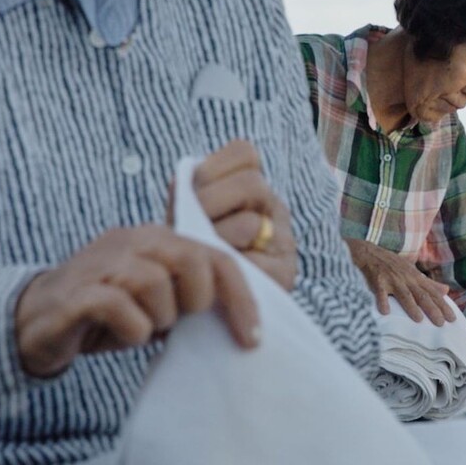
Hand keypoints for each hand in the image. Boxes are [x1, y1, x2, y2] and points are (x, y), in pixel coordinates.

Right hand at [14, 226, 260, 376]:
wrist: (36, 323)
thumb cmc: (110, 314)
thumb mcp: (162, 302)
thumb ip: (195, 294)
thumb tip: (243, 318)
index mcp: (160, 239)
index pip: (217, 257)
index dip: (241, 298)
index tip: (252, 338)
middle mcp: (133, 242)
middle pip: (192, 260)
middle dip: (196, 302)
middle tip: (176, 323)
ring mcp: (102, 264)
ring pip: (155, 283)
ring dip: (159, 318)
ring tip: (143, 327)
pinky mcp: (75, 293)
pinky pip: (119, 307)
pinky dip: (131, 329)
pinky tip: (124, 334)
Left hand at [180, 140, 298, 290]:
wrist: (208, 311)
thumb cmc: (193, 259)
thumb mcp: (187, 221)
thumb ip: (186, 197)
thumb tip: (181, 182)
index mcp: (253, 189)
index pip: (244, 153)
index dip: (212, 169)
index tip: (191, 191)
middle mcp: (274, 209)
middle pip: (251, 183)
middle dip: (210, 202)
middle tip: (192, 226)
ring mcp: (283, 241)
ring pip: (250, 224)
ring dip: (217, 239)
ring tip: (201, 254)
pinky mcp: (284, 274)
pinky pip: (253, 263)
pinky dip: (229, 269)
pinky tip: (213, 276)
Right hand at [347, 238, 456, 324]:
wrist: (368, 252)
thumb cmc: (392, 264)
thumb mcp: (413, 271)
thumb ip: (429, 282)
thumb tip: (446, 290)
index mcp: (416, 278)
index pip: (432, 294)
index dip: (443, 306)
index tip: (452, 319)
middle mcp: (406, 279)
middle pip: (421, 295)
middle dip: (432, 309)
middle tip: (441, 323)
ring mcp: (392, 279)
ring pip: (404, 294)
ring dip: (411, 306)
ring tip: (418, 319)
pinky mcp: (377, 281)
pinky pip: (380, 292)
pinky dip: (382, 301)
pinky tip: (385, 312)